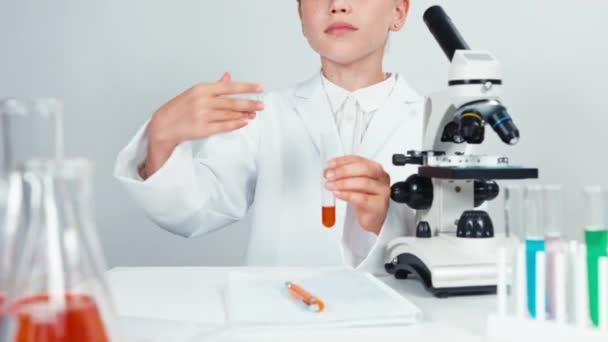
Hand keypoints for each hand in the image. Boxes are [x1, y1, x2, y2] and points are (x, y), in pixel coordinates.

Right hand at [143, 72, 262, 177]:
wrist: (164, 125)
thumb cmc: (180, 108)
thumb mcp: (196, 92)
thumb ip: (215, 86)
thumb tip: (228, 76)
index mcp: (202, 89)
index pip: (229, 87)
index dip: (246, 87)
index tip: (259, 88)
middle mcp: (203, 101)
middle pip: (232, 102)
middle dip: (249, 103)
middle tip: (262, 104)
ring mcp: (203, 115)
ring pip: (229, 114)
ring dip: (244, 114)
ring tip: (254, 113)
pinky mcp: (203, 129)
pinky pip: (224, 126)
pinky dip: (236, 124)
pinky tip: (244, 122)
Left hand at [323, 156, 390, 234]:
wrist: (372, 217)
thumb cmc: (364, 199)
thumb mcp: (353, 183)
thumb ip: (343, 175)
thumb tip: (328, 171)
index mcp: (375, 168)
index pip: (359, 160)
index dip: (342, 161)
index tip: (330, 164)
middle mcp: (381, 178)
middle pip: (363, 169)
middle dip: (343, 171)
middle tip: (329, 175)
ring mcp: (382, 191)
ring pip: (363, 183)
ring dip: (343, 183)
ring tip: (331, 185)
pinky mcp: (379, 205)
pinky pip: (362, 198)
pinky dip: (347, 195)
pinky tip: (338, 194)